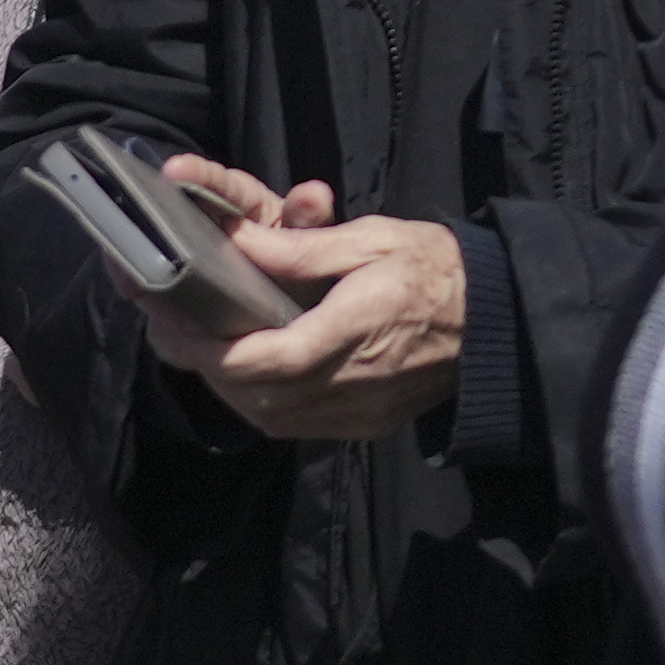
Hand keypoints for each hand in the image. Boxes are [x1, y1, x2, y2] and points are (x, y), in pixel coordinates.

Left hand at [133, 154, 468, 442]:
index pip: (272, 359)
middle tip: (164, 325)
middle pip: (260, 396)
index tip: (166, 321)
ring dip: (226, 386)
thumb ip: (302, 248)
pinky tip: (241, 368)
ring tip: (193, 344)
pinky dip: (259, 401)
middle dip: (203, 364)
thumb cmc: (434, 269)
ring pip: (272, 417)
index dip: (210, 349)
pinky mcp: (367, 425)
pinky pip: (297, 425)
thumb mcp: (373, 239)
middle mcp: (358, 383)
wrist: (499, 321)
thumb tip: (236, 243)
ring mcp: (363, 412)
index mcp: (359, 330)